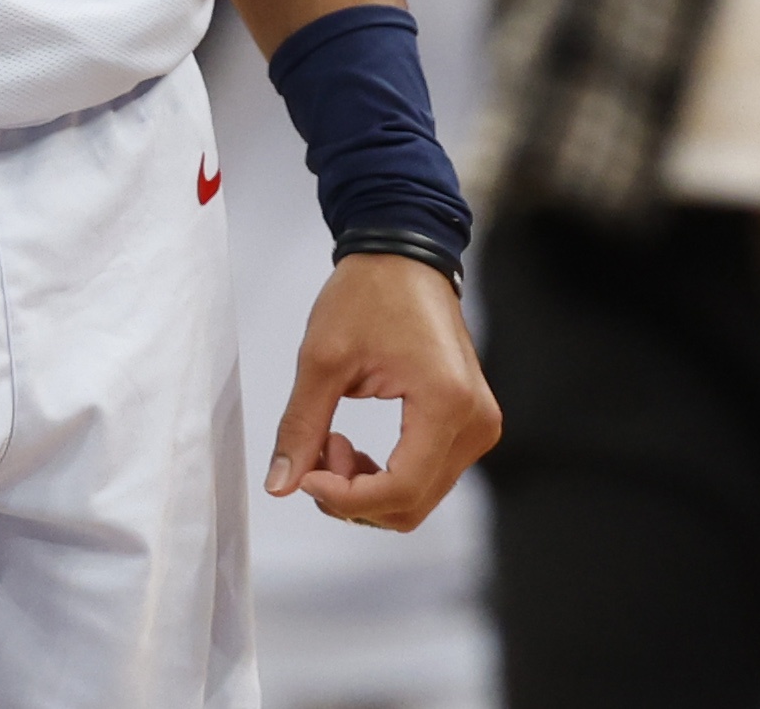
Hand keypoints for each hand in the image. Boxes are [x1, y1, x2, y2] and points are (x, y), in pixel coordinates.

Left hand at [267, 252, 500, 530]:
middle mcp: (475, 421)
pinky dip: (384, 476)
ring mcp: (478, 424)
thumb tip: (282, 485)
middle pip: (412, 503)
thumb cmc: (370, 293)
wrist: (404, 256)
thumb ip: (301, 427)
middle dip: (353, 496)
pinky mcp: (469, 423)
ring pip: (418, 497)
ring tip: (332, 442)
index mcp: (447, 402)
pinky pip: (426, 475)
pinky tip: (354, 446)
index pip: (400, 489)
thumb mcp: (323, 358)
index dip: (346, 497)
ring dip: (367, 490)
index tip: (306, 477)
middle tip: (317, 453)